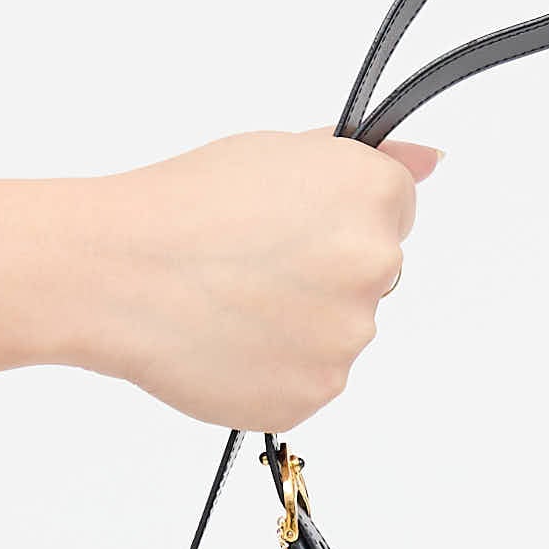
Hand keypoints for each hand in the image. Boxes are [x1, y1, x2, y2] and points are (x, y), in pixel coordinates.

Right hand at [74, 130, 439, 435]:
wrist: (118, 274)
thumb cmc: (184, 206)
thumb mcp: (276, 152)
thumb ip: (366, 162)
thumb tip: (430, 161)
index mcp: (373, 199)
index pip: (396, 212)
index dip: (338, 215)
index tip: (293, 222)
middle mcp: (374, 269)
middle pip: (371, 276)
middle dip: (324, 273)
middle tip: (251, 264)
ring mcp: (345, 341)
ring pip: (337, 333)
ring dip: (298, 325)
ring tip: (231, 303)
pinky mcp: (311, 395)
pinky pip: (306, 381)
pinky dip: (272, 369)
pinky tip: (228, 340)